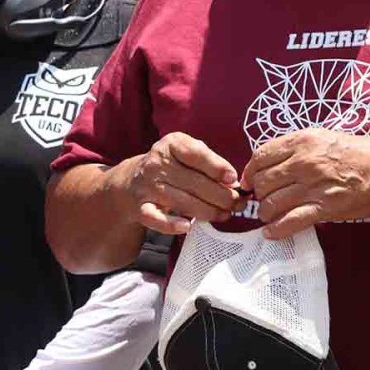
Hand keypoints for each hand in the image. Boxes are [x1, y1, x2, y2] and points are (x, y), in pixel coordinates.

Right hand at [128, 132, 243, 234]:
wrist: (130, 181)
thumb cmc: (171, 166)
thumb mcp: (187, 153)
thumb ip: (209, 163)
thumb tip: (233, 182)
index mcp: (172, 144)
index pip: (196, 154)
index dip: (217, 167)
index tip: (233, 179)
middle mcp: (157, 163)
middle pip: (195, 183)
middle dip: (222, 196)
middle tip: (238, 204)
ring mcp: (147, 186)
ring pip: (183, 202)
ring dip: (208, 211)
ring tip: (225, 214)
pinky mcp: (140, 207)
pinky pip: (157, 218)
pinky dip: (172, 224)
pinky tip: (188, 226)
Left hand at [242, 128, 369, 239]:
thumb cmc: (361, 154)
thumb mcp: (326, 138)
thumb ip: (297, 148)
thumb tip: (271, 163)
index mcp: (303, 140)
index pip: (260, 156)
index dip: (250, 171)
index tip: (250, 181)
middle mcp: (305, 161)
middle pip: (262, 181)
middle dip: (259, 194)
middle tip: (265, 199)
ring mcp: (314, 185)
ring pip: (271, 203)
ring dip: (266, 213)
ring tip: (270, 216)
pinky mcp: (325, 208)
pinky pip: (290, 222)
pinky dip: (276, 230)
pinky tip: (273, 232)